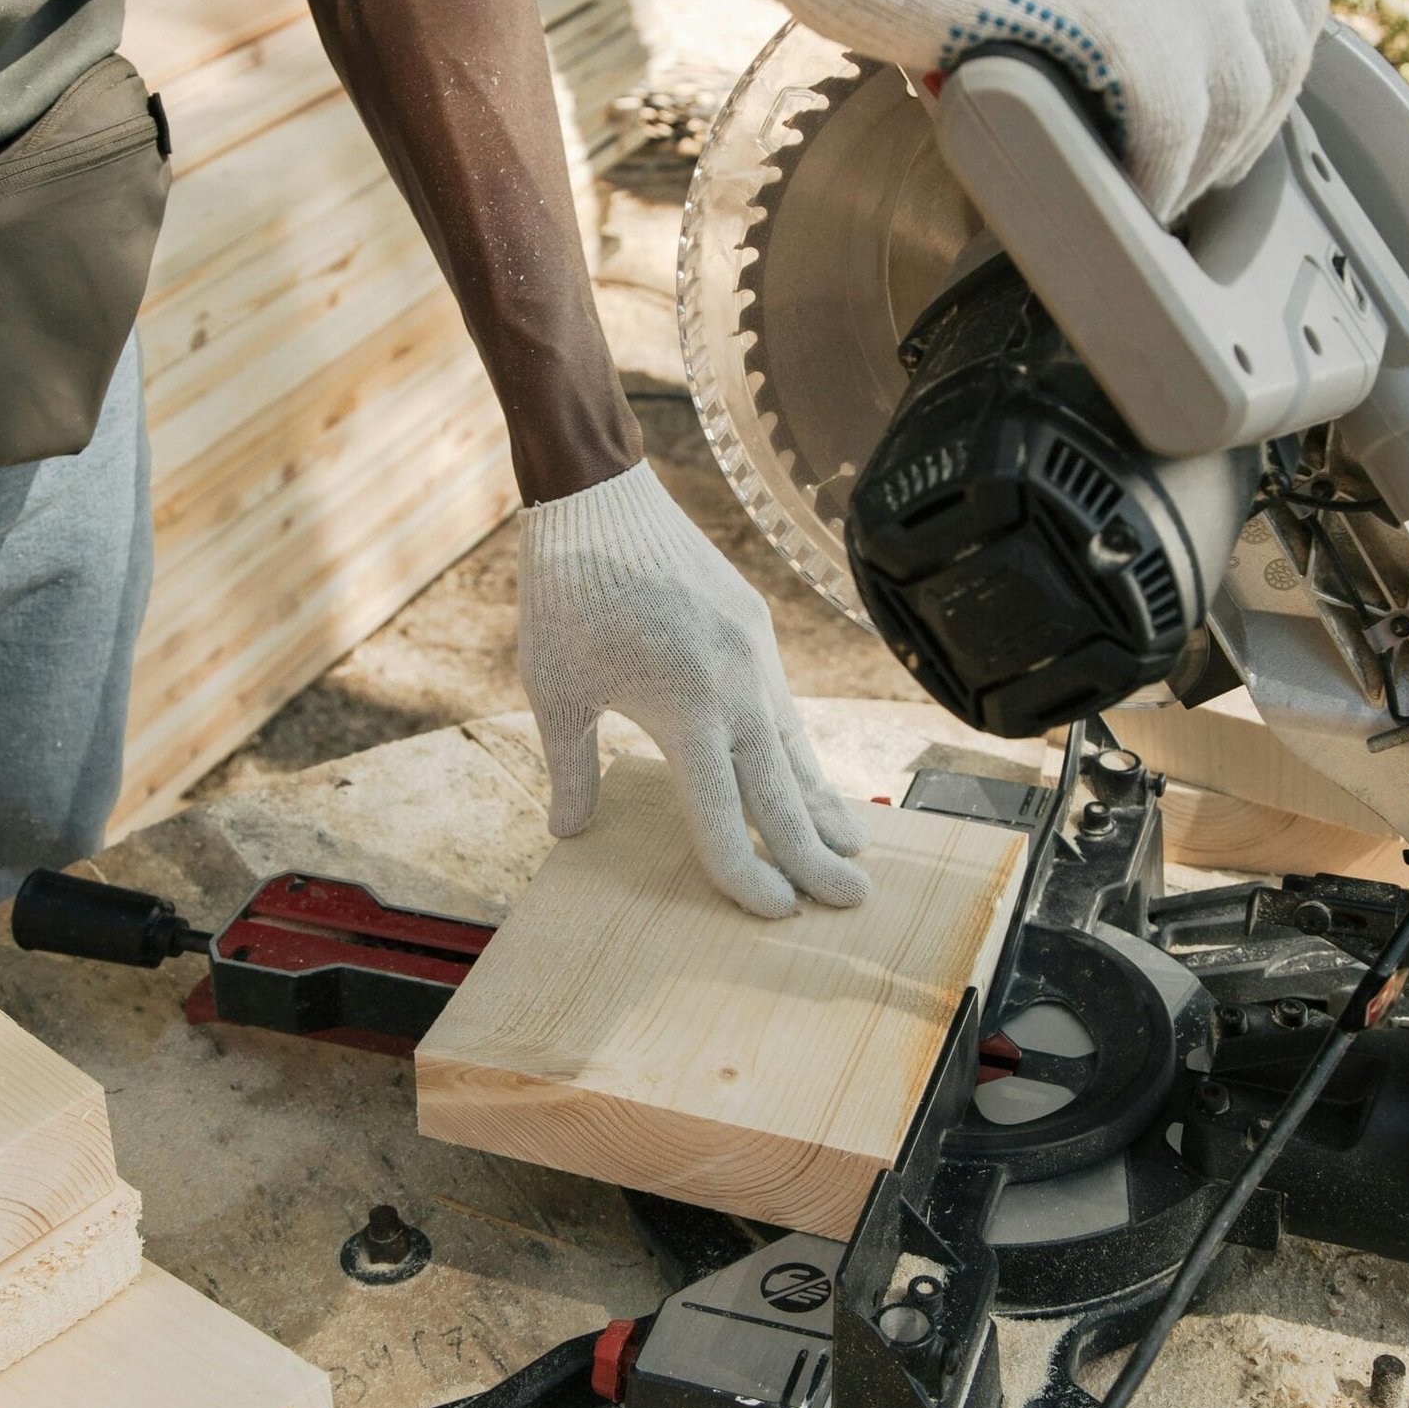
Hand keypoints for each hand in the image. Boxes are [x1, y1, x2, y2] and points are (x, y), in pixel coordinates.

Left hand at [518, 461, 870, 918]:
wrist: (600, 495)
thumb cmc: (567, 592)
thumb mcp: (554, 687)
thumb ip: (568, 767)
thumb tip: (568, 832)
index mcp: (685, 711)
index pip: (727, 819)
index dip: (748, 875)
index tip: (775, 913)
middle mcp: (735, 688)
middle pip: (784, 794)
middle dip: (817, 854)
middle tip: (854, 900)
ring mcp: (753, 654)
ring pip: (795, 747)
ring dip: (821, 800)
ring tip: (851, 843)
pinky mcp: (755, 627)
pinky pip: (785, 706)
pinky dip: (799, 749)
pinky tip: (807, 773)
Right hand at [764, 0, 1328, 223]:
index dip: (1261, 75)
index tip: (1220, 127)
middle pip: (1274, 46)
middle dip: (1241, 131)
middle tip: (1186, 176)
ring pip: (1234, 93)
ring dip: (1200, 165)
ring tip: (1152, 196)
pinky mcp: (1117, 5)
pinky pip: (1171, 122)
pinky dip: (1155, 175)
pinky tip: (1127, 197)